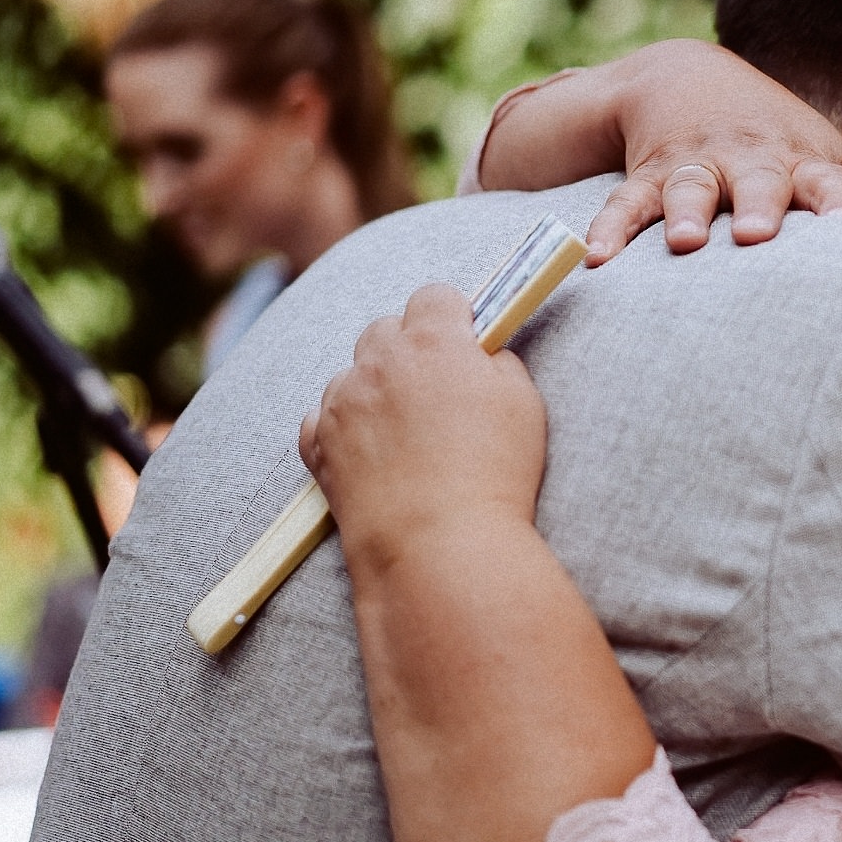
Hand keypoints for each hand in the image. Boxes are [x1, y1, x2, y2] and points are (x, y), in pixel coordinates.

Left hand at [300, 285, 546, 574]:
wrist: (439, 545)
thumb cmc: (493, 473)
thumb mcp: (523, 403)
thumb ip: (498, 363)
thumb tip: (482, 355)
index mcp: (433, 340)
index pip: (435, 296)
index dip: (453, 318)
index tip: (466, 343)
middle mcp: (379, 360)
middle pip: (385, 328)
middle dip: (409, 349)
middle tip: (438, 392)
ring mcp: (341, 401)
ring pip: (353, 374)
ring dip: (375, 390)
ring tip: (407, 436)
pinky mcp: (318, 443)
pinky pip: (322, 417)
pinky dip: (343, 428)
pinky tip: (374, 455)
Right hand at [475, 40, 841, 262]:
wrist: (685, 75)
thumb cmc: (771, 140)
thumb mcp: (814, 155)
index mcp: (799, 161)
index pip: (830, 184)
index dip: (841, 205)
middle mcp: (750, 160)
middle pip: (759, 182)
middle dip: (759, 206)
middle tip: (757, 235)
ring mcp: (697, 162)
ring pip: (690, 187)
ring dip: (686, 212)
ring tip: (683, 241)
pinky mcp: (648, 172)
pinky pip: (625, 202)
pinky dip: (610, 229)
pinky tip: (598, 257)